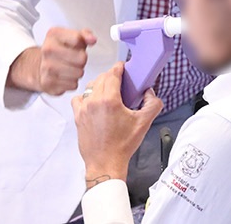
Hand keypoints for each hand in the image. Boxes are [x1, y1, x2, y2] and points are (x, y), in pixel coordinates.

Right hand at [7, 27, 96, 94]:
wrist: (40, 65)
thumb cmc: (61, 50)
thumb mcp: (72, 37)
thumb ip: (85, 35)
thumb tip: (92, 39)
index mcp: (54, 34)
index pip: (78, 39)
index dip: (82, 44)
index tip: (78, 46)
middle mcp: (47, 50)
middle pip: (81, 58)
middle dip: (82, 60)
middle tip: (75, 59)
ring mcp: (46, 67)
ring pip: (78, 73)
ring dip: (78, 72)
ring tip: (70, 68)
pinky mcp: (48, 83)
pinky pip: (73, 84)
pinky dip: (72, 82)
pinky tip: (65, 76)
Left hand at [71, 62, 162, 185]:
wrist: (105, 163)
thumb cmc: (122, 146)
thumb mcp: (144, 123)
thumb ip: (152, 104)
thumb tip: (150, 93)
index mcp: (109, 100)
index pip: (112, 73)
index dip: (119, 67)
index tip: (124, 67)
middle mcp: (94, 102)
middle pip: (102, 77)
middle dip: (112, 75)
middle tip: (121, 81)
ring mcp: (83, 109)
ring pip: (90, 86)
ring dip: (100, 84)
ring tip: (109, 92)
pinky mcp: (77, 117)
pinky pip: (79, 99)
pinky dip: (86, 97)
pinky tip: (94, 102)